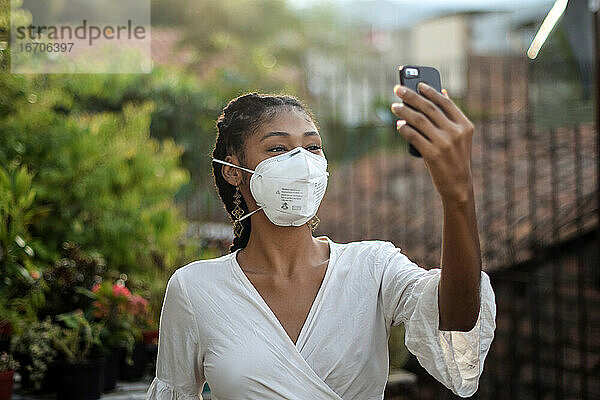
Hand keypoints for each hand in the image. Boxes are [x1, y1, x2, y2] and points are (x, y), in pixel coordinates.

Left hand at [390, 83, 474, 202]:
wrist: (458, 185)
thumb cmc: (455, 158)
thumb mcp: (460, 137)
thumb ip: (451, 117)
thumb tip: (443, 92)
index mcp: (465, 125)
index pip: (445, 102)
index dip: (430, 91)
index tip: (418, 84)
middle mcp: (455, 132)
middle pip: (429, 108)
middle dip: (411, 96)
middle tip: (397, 89)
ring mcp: (444, 143)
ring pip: (419, 120)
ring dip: (404, 111)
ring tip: (394, 106)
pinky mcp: (432, 154)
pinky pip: (413, 136)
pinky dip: (404, 128)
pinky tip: (398, 124)